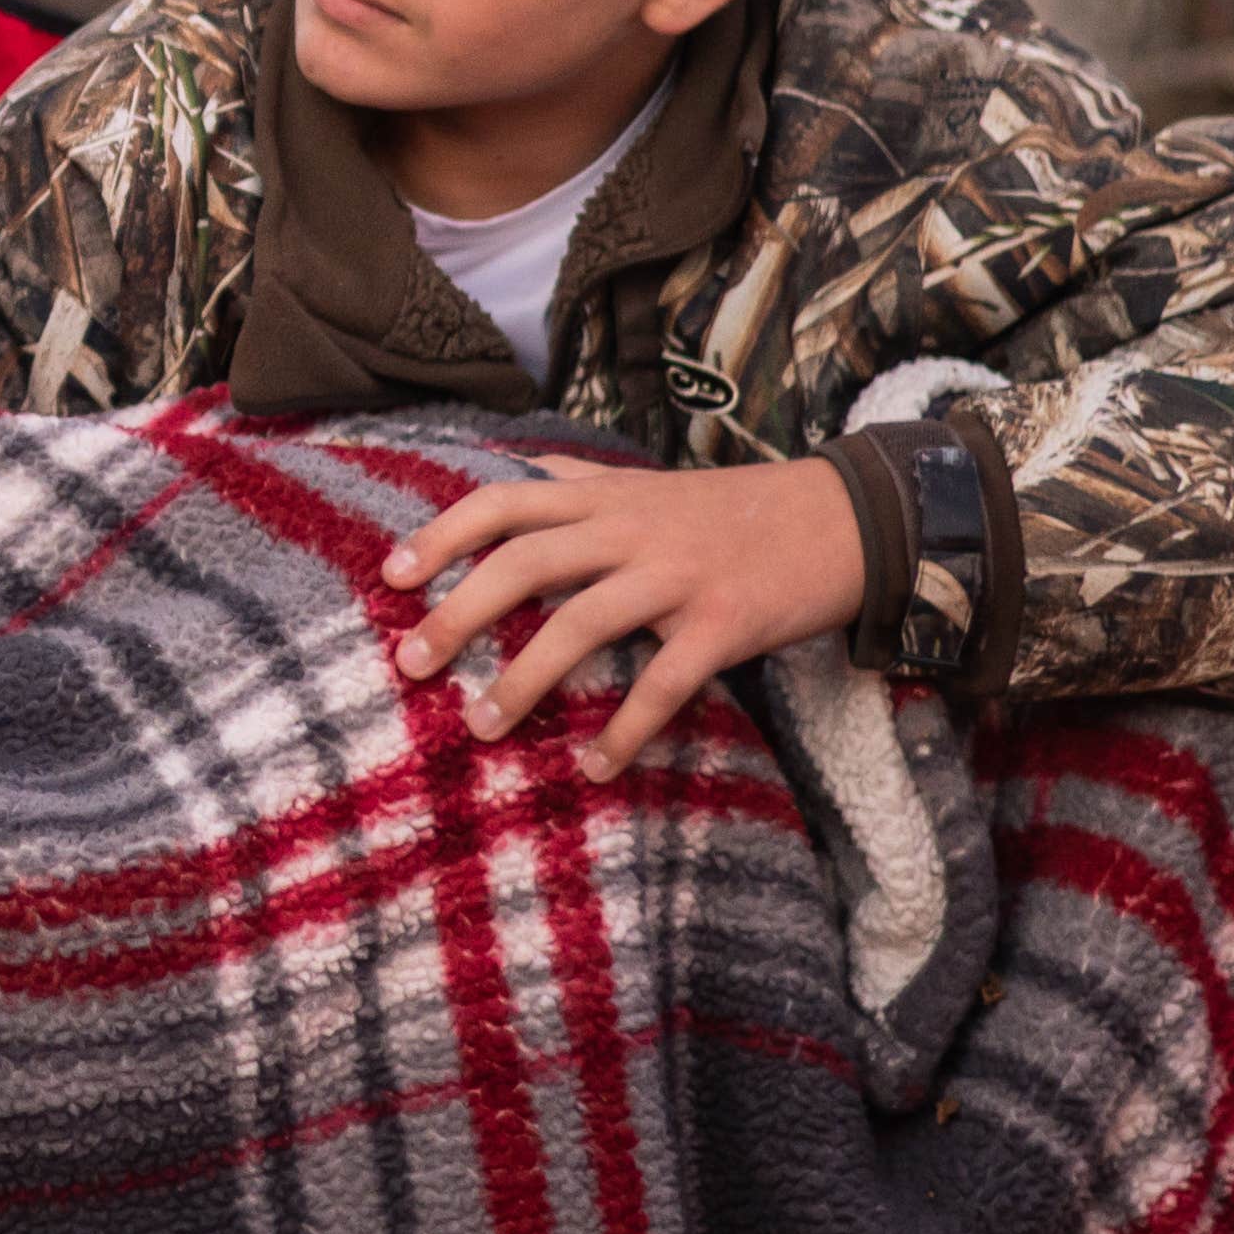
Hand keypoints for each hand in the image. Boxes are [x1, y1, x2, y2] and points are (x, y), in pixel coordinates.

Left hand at [379, 455, 867, 778]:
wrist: (843, 519)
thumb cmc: (733, 509)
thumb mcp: (650, 482)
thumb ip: (583, 481)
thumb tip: (522, 468)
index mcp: (607, 496)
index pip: (505, 500)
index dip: (442, 533)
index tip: (390, 575)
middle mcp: (632, 528)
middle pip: (525, 562)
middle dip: (458, 611)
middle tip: (409, 663)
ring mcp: (678, 575)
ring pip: (581, 622)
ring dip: (525, 679)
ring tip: (481, 725)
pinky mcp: (726, 623)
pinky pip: (664, 682)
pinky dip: (625, 729)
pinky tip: (593, 765)